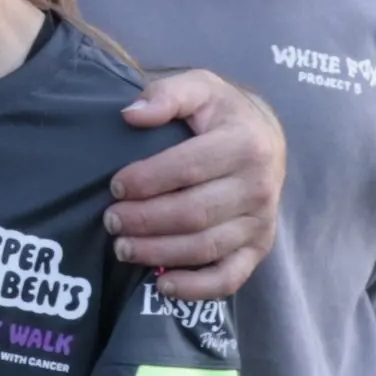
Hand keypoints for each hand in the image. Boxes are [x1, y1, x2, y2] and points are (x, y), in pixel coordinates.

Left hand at [109, 69, 283, 301]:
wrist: (265, 137)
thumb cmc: (221, 114)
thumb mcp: (200, 86)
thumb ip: (167, 94)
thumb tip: (130, 114)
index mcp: (245, 144)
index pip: (188, 168)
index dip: (147, 180)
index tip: (115, 186)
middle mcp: (260, 186)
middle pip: (194, 213)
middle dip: (145, 220)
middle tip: (111, 221)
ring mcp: (261, 221)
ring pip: (206, 247)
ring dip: (159, 253)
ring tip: (122, 248)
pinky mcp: (258, 248)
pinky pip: (230, 277)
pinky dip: (196, 288)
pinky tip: (162, 285)